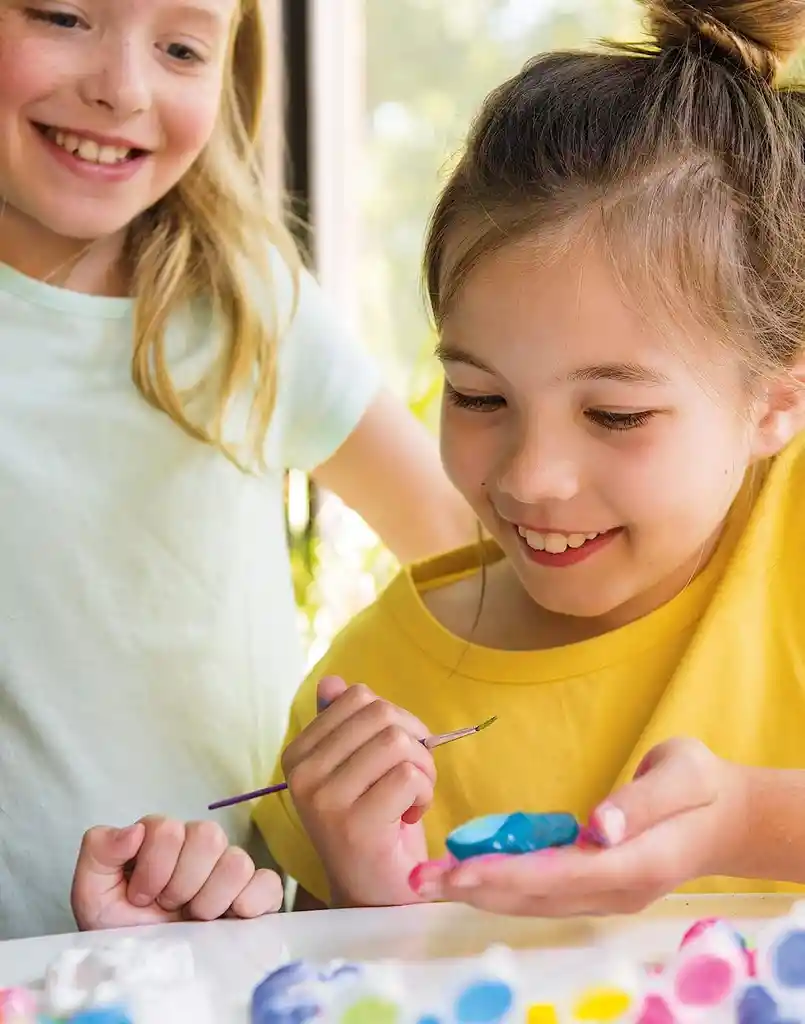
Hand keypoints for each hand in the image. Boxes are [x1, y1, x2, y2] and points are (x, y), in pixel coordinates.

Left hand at [71, 817, 283, 929]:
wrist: (143, 967)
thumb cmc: (120, 926)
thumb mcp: (92, 891)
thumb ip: (100, 849)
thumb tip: (134, 831)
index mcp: (164, 837)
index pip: (169, 828)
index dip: (153, 868)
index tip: (140, 897)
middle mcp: (200, 845)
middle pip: (208, 836)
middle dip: (180, 883)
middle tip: (167, 907)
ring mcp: (229, 868)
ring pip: (237, 861)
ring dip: (209, 899)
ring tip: (194, 918)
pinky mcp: (255, 894)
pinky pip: (267, 883)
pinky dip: (250, 901)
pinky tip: (229, 919)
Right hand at [283, 676, 435, 906]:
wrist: (374, 896)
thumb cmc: (372, 825)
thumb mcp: (355, 768)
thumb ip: (341, 726)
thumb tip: (334, 682)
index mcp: (298, 754)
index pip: (358, 697)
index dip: (393, 720)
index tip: (392, 758)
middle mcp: (303, 774)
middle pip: (382, 714)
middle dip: (413, 740)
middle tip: (411, 780)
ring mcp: (326, 800)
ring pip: (398, 742)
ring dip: (423, 768)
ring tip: (411, 798)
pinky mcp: (356, 825)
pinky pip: (410, 777)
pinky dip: (424, 794)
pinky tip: (409, 817)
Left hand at [412, 738, 747, 915]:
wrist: (727, 814)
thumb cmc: (703, 784)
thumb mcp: (683, 775)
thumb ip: (641, 802)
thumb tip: (598, 826)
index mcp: (638, 863)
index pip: (562, 875)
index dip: (508, 876)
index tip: (460, 872)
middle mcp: (617, 888)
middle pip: (538, 896)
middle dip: (477, 888)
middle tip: (421, 878)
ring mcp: (607, 891)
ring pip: (535, 899)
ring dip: (482, 890)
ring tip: (431, 878)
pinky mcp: (596, 882)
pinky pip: (543, 889)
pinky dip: (503, 883)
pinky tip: (470, 872)